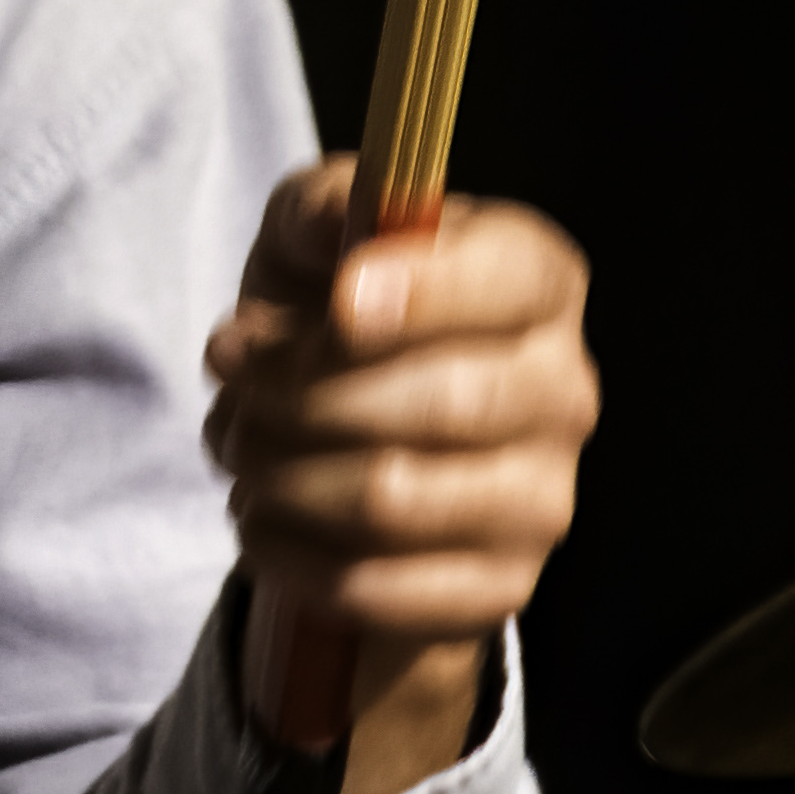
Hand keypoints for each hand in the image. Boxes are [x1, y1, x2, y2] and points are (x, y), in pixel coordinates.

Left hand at [203, 155, 598, 793]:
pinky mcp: (502, 586)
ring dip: (279, 475)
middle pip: (437, 402)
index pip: (508, 281)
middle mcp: (562, 389)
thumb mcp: (313, 236)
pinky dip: (289, 554)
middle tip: (232, 387)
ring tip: (238, 448)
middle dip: (300, 394)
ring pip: (393, 498)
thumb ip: (322, 207)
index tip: (338, 301)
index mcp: (536, 281)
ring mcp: (543, 497)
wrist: (350, 443)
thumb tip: (330, 226)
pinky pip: (379, 586)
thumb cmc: (336, 315)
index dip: (423, 292)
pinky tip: (261, 519)